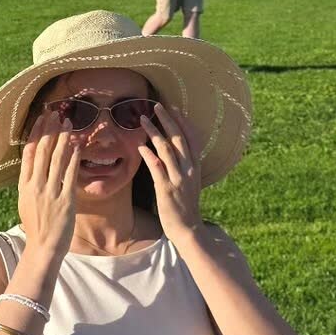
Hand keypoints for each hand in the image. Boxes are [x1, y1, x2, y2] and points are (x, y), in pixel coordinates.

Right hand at [17, 111, 80, 259]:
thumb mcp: (26, 203)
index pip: (29, 153)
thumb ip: (30, 185)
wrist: (43, 249)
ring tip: (68, 123)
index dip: (35, 134)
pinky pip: (70, 174)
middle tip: (55, 113)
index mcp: (24, 186)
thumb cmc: (37, 228)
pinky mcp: (65, 201)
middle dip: (49, 130)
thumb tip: (33, 168)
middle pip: (42, 151)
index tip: (41, 119)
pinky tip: (77, 145)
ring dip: (62, 139)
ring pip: (56, 159)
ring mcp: (50, 193)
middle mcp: (35, 186)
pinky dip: (73, 158)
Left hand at [137, 104, 202, 245]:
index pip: (191, 138)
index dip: (182, 122)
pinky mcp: (166, 189)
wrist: (188, 229)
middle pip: (178, 139)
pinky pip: (156, 168)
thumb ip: (183, 168)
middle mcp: (189, 170)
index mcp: (195, 167)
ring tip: (142, 119)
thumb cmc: (186, 207)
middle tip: (156, 105)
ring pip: (166, 149)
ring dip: (154, 132)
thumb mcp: (189, 184)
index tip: (173, 108)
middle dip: (167, 120)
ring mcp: (178, 179)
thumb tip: (171, 154)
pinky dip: (149, 154)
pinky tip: (140, 145)